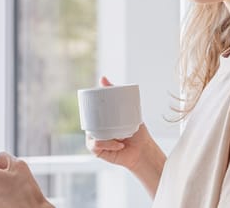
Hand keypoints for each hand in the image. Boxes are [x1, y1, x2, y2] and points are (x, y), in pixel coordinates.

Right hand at [85, 76, 165, 197]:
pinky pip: (95, 146)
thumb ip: (116, 93)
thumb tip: (102, 78)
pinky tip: (119, 145)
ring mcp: (96, 140)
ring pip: (91, 134)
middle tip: (109, 121)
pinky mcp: (97, 151)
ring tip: (120, 136)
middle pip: (87, 122)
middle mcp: (96, 129)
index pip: (89, 112)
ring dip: (105, 135)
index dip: (87, 108)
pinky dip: (108, 144)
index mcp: (100, 119)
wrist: (142, 150)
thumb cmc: (136, 131)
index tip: (92, 104)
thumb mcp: (128, 109)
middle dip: (93, 121)